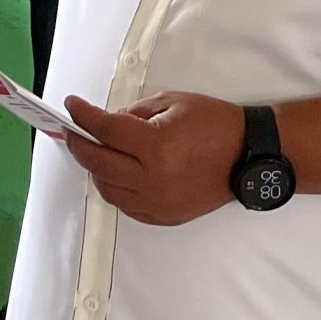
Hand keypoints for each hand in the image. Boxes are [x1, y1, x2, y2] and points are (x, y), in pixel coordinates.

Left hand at [62, 92, 244, 226]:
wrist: (249, 156)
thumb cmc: (216, 125)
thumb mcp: (173, 102)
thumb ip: (134, 112)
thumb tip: (106, 123)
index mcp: (157, 146)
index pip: (105, 130)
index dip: (83, 116)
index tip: (72, 106)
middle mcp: (153, 179)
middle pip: (98, 163)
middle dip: (79, 144)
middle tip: (74, 131)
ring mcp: (158, 202)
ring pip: (107, 189)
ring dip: (96, 168)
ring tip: (97, 151)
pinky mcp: (164, 216)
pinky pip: (126, 206)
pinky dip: (116, 188)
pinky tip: (117, 172)